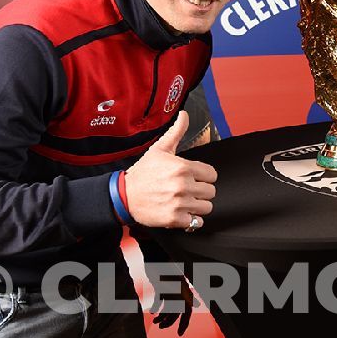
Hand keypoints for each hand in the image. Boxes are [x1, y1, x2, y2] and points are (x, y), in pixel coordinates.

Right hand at [125, 111, 216, 228]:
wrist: (124, 195)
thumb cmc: (143, 173)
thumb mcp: (160, 149)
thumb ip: (176, 132)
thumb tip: (184, 115)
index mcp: (183, 167)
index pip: (212, 175)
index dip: (204, 177)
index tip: (195, 178)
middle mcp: (183, 185)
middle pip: (211, 192)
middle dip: (201, 191)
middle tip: (188, 191)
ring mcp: (179, 203)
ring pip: (206, 207)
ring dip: (198, 206)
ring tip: (186, 201)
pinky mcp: (174, 219)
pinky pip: (196, 223)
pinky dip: (191, 220)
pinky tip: (182, 213)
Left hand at [148, 269, 198, 335]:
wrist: (156, 256)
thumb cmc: (166, 268)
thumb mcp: (175, 283)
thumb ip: (185, 295)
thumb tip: (196, 306)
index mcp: (184, 293)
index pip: (187, 312)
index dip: (184, 323)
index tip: (179, 334)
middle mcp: (178, 293)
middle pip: (176, 312)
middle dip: (169, 322)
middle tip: (161, 327)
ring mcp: (170, 290)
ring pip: (168, 308)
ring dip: (163, 316)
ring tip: (156, 322)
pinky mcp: (161, 287)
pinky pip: (161, 301)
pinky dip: (157, 308)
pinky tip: (152, 313)